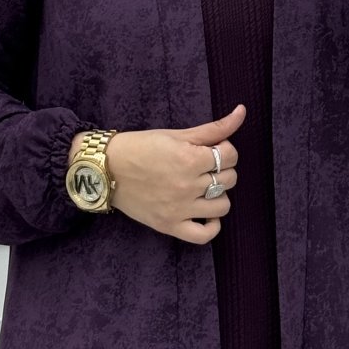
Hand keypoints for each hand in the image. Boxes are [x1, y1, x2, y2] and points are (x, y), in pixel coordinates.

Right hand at [71, 105, 245, 244]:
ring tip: (203, 188)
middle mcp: (188, 186)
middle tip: (204, 166)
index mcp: (190, 159)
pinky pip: (203, 235)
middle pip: (229, 179)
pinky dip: (211, 227)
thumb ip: (213, 128)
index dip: (226, 149)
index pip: (231, 156)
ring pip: (223, 206)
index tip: (211, 149)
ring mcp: (180, 208)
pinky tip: (206, 214)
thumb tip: (242, 112)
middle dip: (222, 169)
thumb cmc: (140, 147)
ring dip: (219, 195)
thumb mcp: (177, 134)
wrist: (106, 168)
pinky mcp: (170, 225)